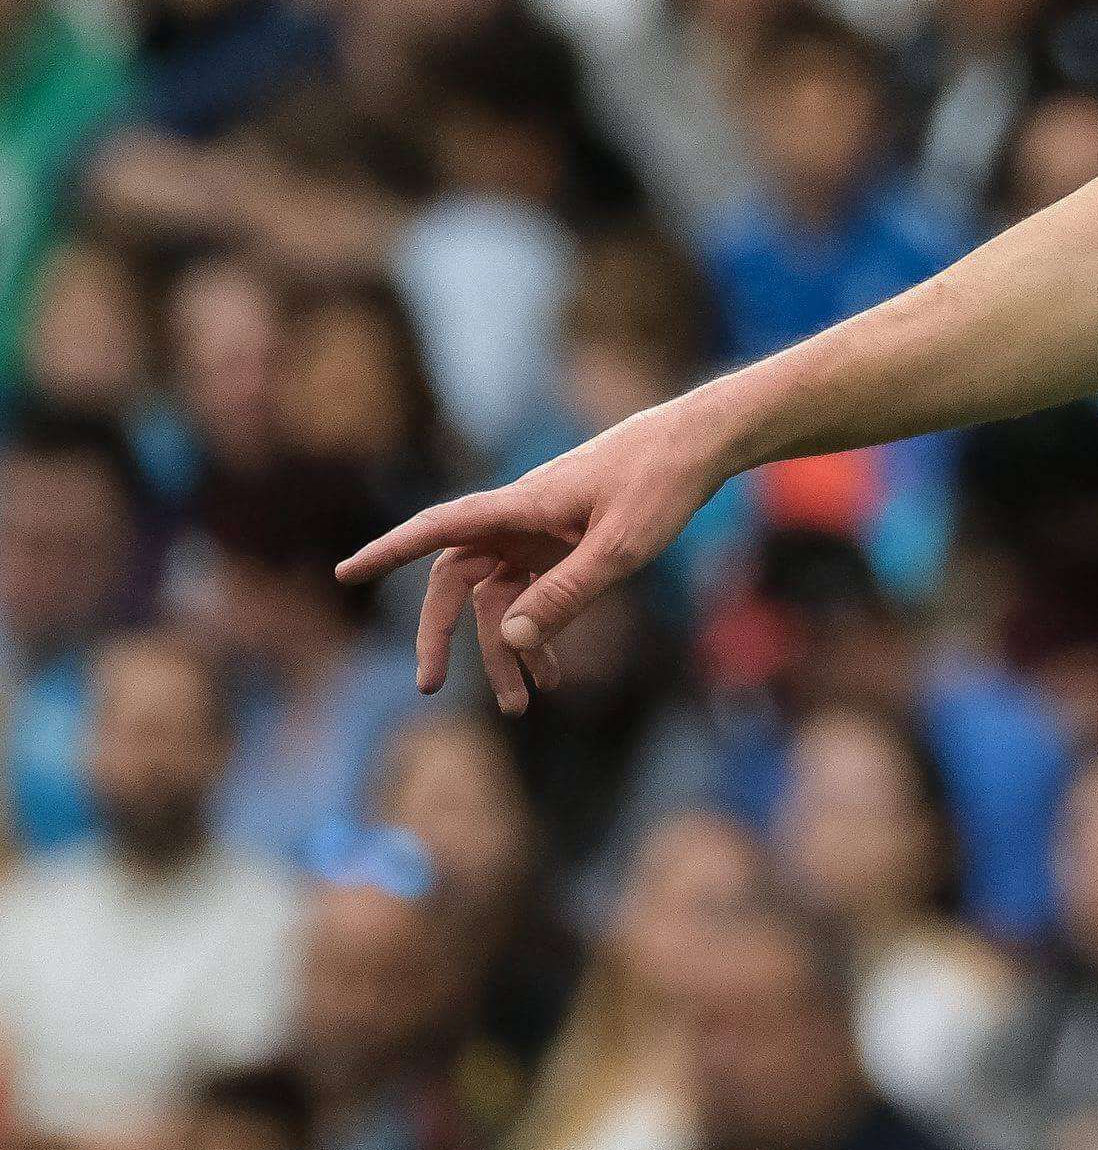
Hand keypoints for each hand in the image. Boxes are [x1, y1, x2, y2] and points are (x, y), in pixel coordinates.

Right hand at [334, 397, 732, 712]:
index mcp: (518, 506)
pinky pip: (535, 592)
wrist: (699, 445)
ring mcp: (540, 531)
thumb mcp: (620, 548)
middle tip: (430, 688)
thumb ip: (567, 593)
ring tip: (521, 704)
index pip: (436, 530)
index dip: (389, 552)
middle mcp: (518, 518)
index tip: (345, 573)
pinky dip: (539, 630)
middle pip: (458, 581)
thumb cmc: (659, 485)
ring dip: (504, 649)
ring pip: (500, 597)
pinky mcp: (565, 541)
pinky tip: (551, 672)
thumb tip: (508, 637)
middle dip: (443, 636)